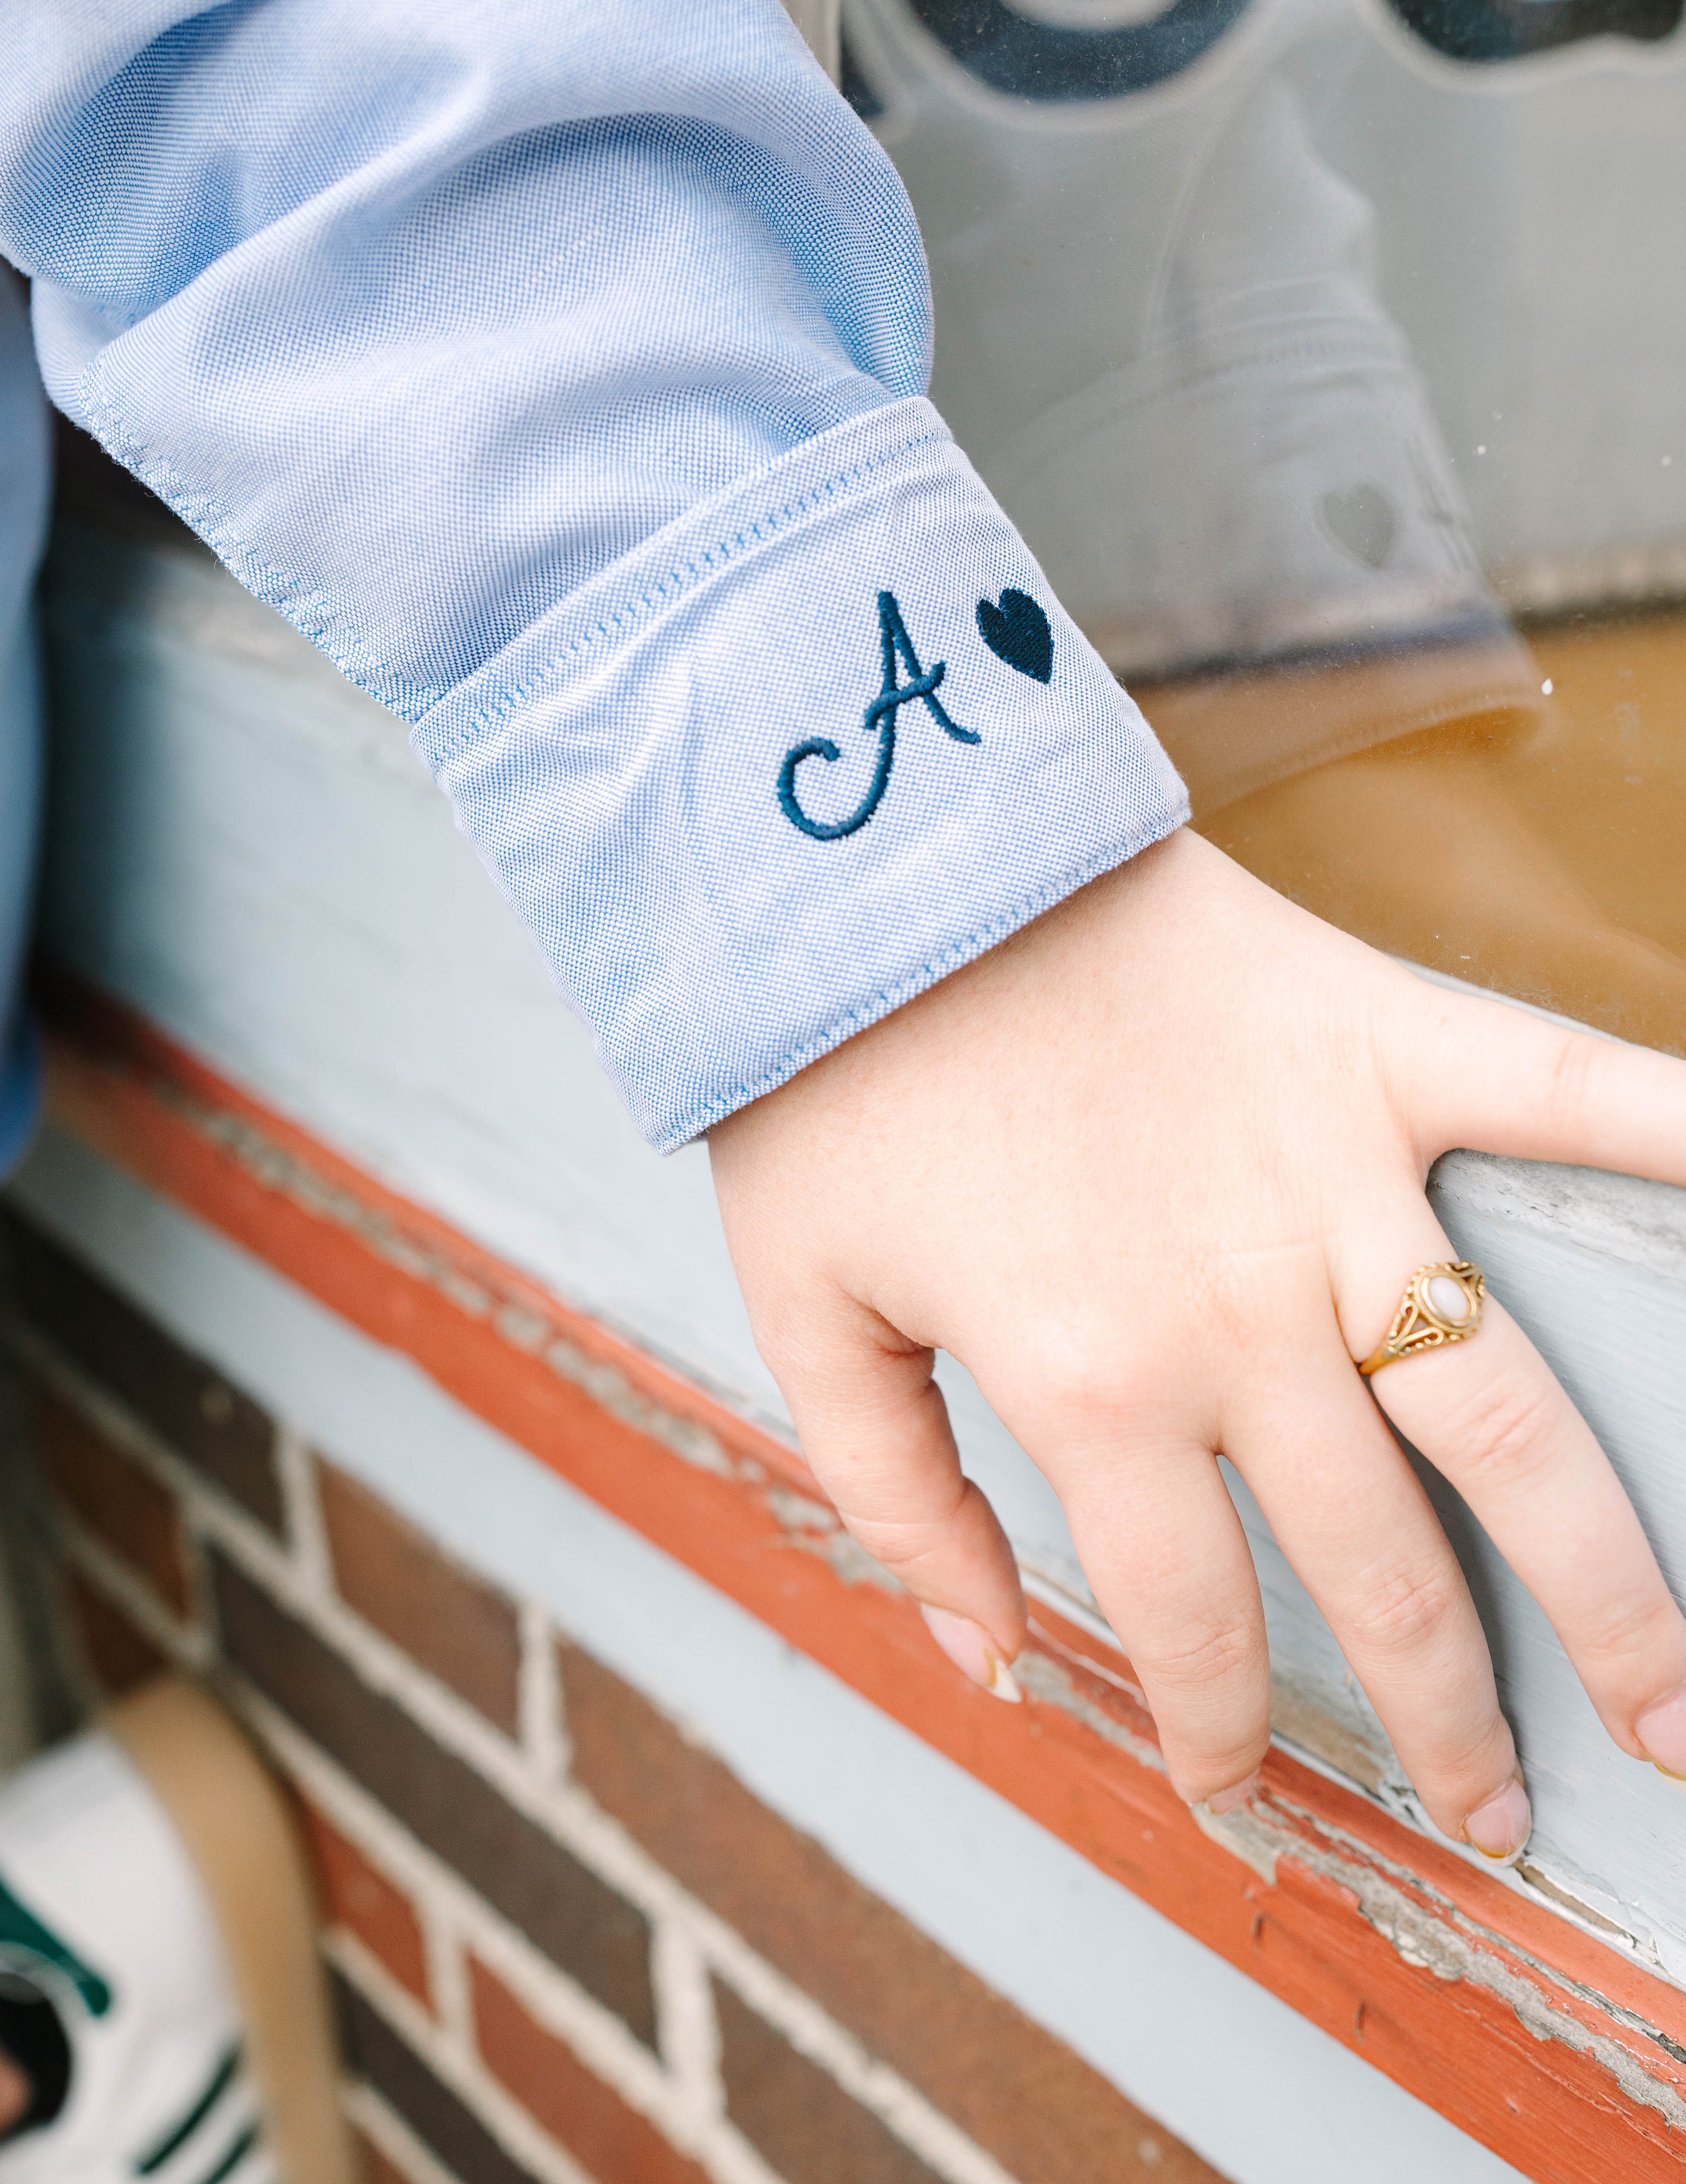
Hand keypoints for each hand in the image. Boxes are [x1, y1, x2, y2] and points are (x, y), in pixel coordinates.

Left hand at [708, 829, 1685, 1855]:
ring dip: (1609, 1574)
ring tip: (1671, 1699)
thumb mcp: (802, 1314)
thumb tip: (994, 1658)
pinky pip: (1564, 1093)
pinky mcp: (1378, 1041)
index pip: (1193, 1624)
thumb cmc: (832, 1081)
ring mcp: (1330, 1178)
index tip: (1240, 1789)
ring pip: (1511, 1419)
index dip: (1220, 1737)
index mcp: (1092, 1380)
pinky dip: (1680, 1137)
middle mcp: (1236, 1311)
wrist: (873, 860)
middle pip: (1385, 1570)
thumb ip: (894, 1502)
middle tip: (1496, 1813)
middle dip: (1449, 1722)